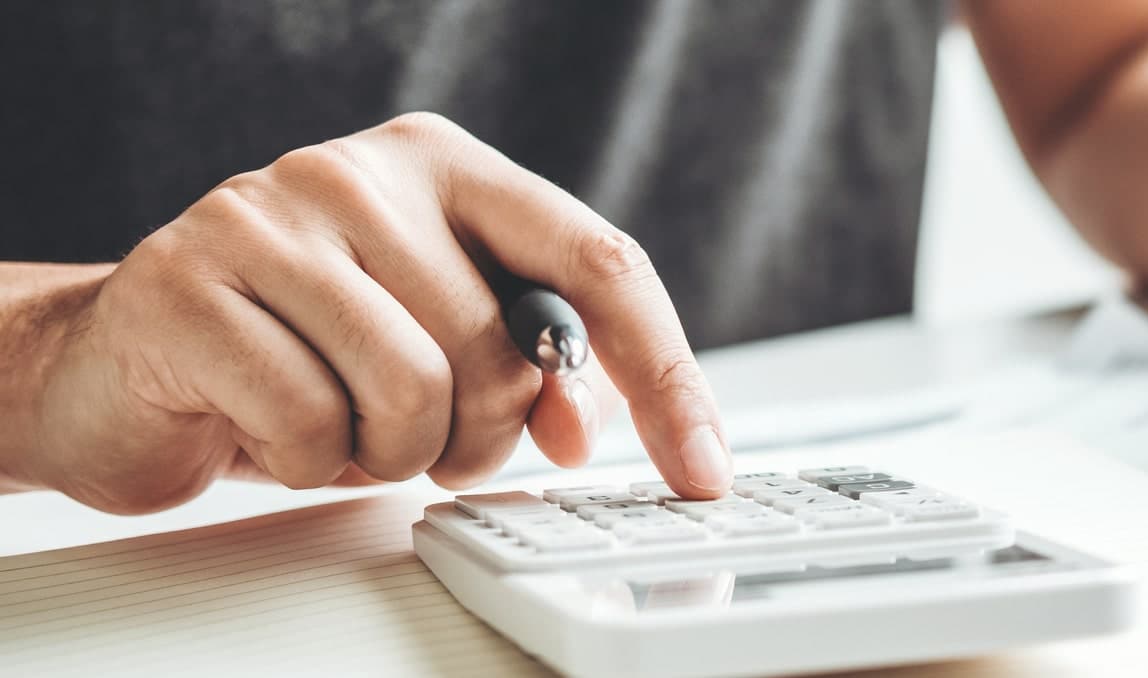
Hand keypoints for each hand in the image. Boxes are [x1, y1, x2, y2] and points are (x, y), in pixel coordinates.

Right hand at [16, 113, 730, 512]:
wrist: (121, 360)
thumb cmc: (300, 349)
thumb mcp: (437, 344)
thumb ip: (530, 367)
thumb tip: (584, 422)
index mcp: (448, 168)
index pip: (600, 262)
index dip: (663, 375)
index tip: (703, 464)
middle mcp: (364, 172)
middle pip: (508, 351)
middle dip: (476, 435)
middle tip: (412, 437)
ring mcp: (270, 215)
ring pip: (417, 392)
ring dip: (388, 454)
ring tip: (338, 425)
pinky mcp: (190, 283)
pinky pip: (312, 426)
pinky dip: (306, 463)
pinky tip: (268, 426)